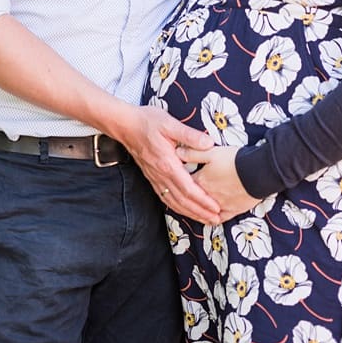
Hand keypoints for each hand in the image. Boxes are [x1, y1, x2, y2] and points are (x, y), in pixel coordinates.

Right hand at [112, 105, 220, 224]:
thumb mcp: (170, 124)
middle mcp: (161, 175)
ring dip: (190, 213)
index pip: (188, 188)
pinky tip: (183, 209)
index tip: (216, 208)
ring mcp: (155, 177)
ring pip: (173, 202)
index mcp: (167, 164)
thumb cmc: (147, 122)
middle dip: (200, 212)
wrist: (125, 125)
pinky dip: (176, 207)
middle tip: (216, 220)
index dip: (203, 200)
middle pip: (182, 201)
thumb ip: (190, 135)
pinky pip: (165, 197)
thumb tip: (209, 143)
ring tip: (204, 219)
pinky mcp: (151, 177)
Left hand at [184, 145, 258, 221]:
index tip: (178, 177)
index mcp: (200, 181)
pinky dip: (213, 218)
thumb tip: (177, 152)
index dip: (180, 179)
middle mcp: (207, 196)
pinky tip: (211, 217)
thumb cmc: (235, 161)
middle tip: (184, 193)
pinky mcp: (232, 210)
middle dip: (187, 195)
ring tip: (195, 206)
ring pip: (204, 210)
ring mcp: (220, 205)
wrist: (258, 172)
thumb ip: (193, 153)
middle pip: (192, 198)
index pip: (183, 182)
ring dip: (199, 208)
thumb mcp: (211, 152)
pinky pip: (219, 218)